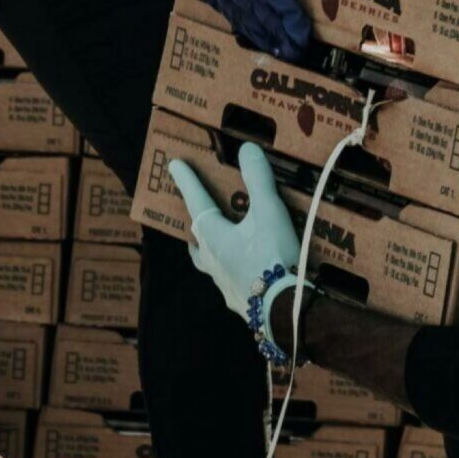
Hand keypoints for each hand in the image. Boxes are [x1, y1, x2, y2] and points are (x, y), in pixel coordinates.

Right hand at [155, 0, 313, 60]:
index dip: (288, 15)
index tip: (304, 31)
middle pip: (260, 15)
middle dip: (282, 35)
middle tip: (301, 51)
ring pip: (245, 20)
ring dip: (266, 38)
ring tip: (285, 54)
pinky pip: (231, 15)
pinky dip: (247, 30)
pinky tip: (260, 41)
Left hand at [167, 145, 300, 318]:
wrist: (284, 308)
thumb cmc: (273, 257)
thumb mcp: (269, 212)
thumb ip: (258, 179)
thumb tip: (247, 148)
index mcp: (214, 236)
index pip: (197, 201)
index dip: (187, 181)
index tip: (174, 165)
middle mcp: (212, 260)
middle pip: (197, 238)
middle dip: (197, 222)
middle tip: (198, 212)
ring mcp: (223, 283)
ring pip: (208, 263)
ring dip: (208, 251)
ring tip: (215, 246)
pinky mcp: (239, 301)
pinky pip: (229, 282)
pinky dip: (232, 272)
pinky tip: (244, 274)